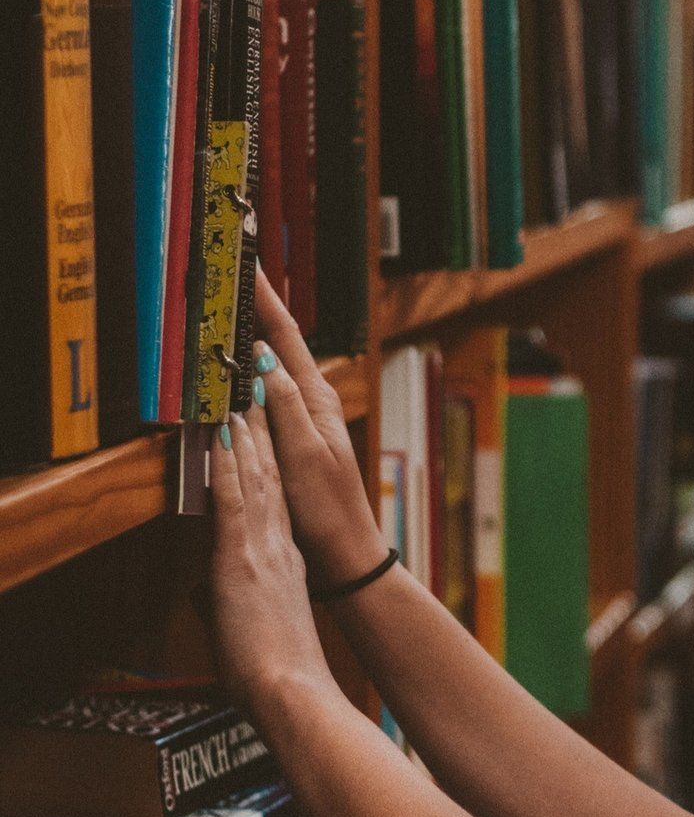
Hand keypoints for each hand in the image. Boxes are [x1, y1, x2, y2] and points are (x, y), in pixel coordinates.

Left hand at [206, 407, 337, 720]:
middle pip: (270, 478)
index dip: (267, 464)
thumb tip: (202, 599)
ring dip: (247, 435)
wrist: (292, 693)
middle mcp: (278, 548)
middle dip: (261, 433)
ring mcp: (262, 549)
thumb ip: (225, 606)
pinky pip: (234, 498)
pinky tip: (224, 435)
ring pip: (255, 478)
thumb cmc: (277, 678)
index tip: (260, 431)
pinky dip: (229, 464)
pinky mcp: (241, 558)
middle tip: (256, 393)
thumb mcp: (250, 630)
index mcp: (285, 565)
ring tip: (242, 396)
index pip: (274, 503)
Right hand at [251, 272, 387, 586]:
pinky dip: (247, 371)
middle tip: (230, 272)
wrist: (344, 553)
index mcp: (317, 397)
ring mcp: (302, 417)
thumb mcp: (303, 455)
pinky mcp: (291, 437)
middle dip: (255, 305)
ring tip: (226, 304)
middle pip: (278, 342)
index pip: (285, 335)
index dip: (264, 297)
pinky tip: (232, 368)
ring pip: (269, 364)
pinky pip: (264, 392)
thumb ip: (284, 406)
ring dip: (250, 333)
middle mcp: (312, 400)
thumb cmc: (327, 509)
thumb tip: (261, 357)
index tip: (247, 262)